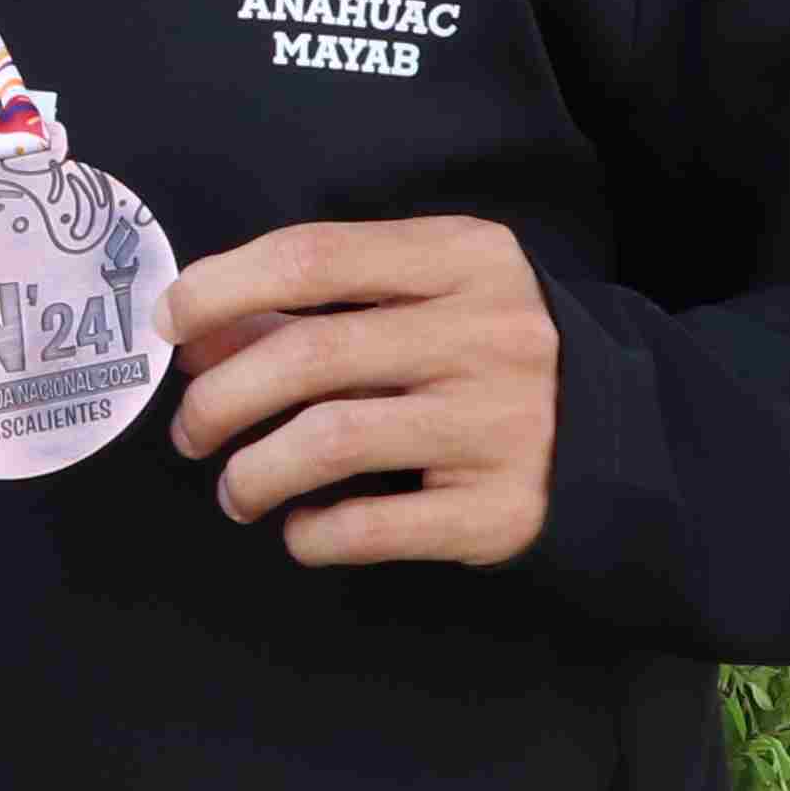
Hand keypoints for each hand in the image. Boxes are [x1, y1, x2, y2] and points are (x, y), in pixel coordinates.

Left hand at [160, 216, 559, 568]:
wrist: (621, 429)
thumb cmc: (487, 353)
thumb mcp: (422, 298)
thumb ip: (316, 308)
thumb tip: (196, 339)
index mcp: (463, 259)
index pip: (313, 256)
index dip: (219, 288)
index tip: (168, 326)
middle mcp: (487, 334)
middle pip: (310, 353)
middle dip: (219, 398)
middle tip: (191, 432)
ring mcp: (502, 423)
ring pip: (330, 442)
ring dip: (253, 472)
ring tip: (237, 490)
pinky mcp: (503, 509)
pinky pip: (372, 526)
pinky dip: (313, 534)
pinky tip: (302, 529)